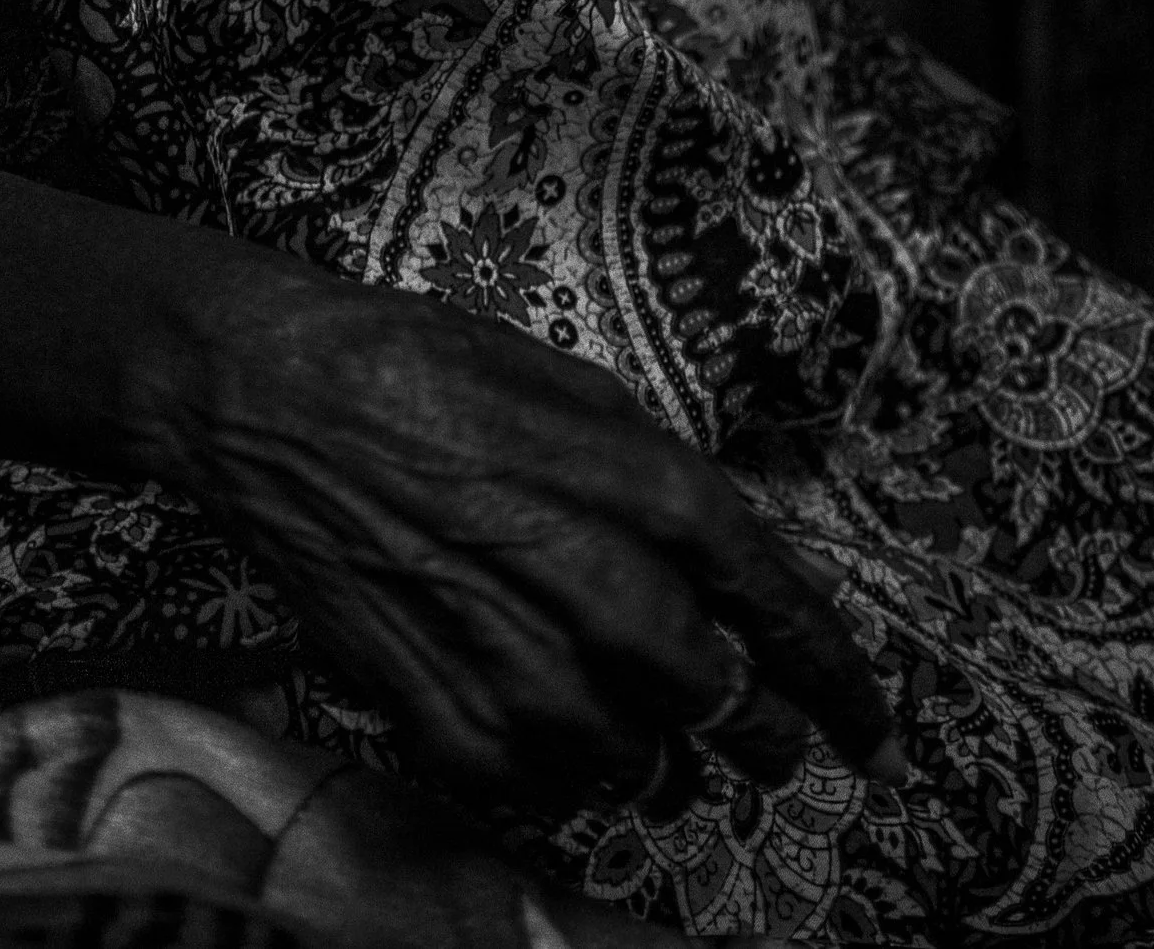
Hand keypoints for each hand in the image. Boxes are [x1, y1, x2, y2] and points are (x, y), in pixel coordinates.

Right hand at [159, 246, 901, 818]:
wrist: (280, 397)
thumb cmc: (429, 367)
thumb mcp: (576, 389)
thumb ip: (655, 482)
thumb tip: (713, 557)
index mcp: (649, 489)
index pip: (783, 611)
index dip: (840, 682)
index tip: (873, 731)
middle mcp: (601, 588)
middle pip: (724, 708)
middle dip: (761, 738)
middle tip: (771, 750)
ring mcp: (520, 665)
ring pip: (637, 762)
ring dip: (659, 761)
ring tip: (656, 747)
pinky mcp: (442, 713)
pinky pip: (536, 784)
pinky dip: (557, 772)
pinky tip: (550, 735)